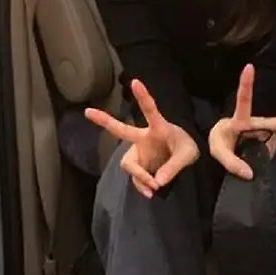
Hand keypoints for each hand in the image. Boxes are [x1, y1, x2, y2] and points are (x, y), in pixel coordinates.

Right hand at [85, 79, 198, 198]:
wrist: (186, 159)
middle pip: (120, 130)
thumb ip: (174, 166)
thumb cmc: (187, 147)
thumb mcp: (188, 154)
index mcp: (158, 128)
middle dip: (104, 120)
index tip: (135, 81)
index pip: (150, 110)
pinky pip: (135, 178)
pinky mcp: (139, 165)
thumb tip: (157, 182)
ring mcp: (139, 151)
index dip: (143, 97)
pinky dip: (142, 186)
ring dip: (139, 177)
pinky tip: (151, 193)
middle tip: (87, 111)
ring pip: (128, 164)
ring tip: (154, 187)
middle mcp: (143, 138)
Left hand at [208, 64, 275, 179]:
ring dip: (262, 153)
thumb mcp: (217, 151)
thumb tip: (250, 174)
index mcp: (241, 121)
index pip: (244, 100)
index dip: (246, 83)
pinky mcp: (268, 145)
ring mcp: (264, 135)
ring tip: (247, 157)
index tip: (249, 66)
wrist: (224, 148)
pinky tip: (255, 164)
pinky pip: (269, 153)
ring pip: (272, 143)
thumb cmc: (220, 142)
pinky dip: (264, 160)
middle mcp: (256, 125)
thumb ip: (230, 162)